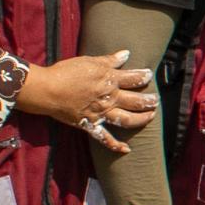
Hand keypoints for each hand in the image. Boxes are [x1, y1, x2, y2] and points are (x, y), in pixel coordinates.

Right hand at [19, 51, 153, 138]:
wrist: (48, 90)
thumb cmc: (66, 72)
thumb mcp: (89, 61)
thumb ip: (109, 60)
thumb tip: (126, 54)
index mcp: (109, 80)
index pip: (133, 78)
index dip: (143, 76)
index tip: (149, 75)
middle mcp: (109, 98)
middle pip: (135, 100)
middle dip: (149, 100)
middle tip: (156, 100)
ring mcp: (101, 113)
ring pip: (127, 119)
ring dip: (141, 119)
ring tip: (151, 116)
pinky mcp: (90, 124)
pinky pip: (105, 138)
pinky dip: (116, 145)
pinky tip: (127, 149)